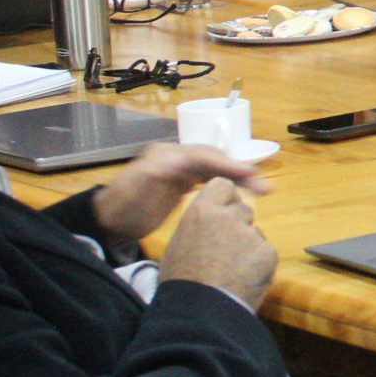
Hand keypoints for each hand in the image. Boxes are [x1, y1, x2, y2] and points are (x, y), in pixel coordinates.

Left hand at [89, 140, 269, 241]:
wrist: (111, 222)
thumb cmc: (123, 206)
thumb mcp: (135, 189)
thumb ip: (156, 171)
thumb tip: (180, 159)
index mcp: (167, 155)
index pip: (203, 155)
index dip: (227, 163)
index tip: (250, 173)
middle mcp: (177, 156)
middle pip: (215, 159)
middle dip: (240, 171)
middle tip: (264, 186)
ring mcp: (181, 169)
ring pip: (217, 168)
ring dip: (240, 177)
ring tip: (263, 189)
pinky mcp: (184, 181)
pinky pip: (212, 178)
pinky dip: (229, 182)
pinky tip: (243, 192)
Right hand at [158, 178, 277, 308]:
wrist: (200, 311)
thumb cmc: (181, 281)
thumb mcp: (178, 244)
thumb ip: (199, 226)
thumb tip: (207, 225)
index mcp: (203, 211)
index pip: (223, 185)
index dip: (224, 199)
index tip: (220, 214)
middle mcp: (230, 217)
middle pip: (242, 208)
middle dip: (237, 223)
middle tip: (225, 248)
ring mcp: (252, 234)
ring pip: (254, 232)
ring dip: (247, 244)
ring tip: (231, 269)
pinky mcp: (268, 253)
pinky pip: (264, 252)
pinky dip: (257, 263)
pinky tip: (243, 279)